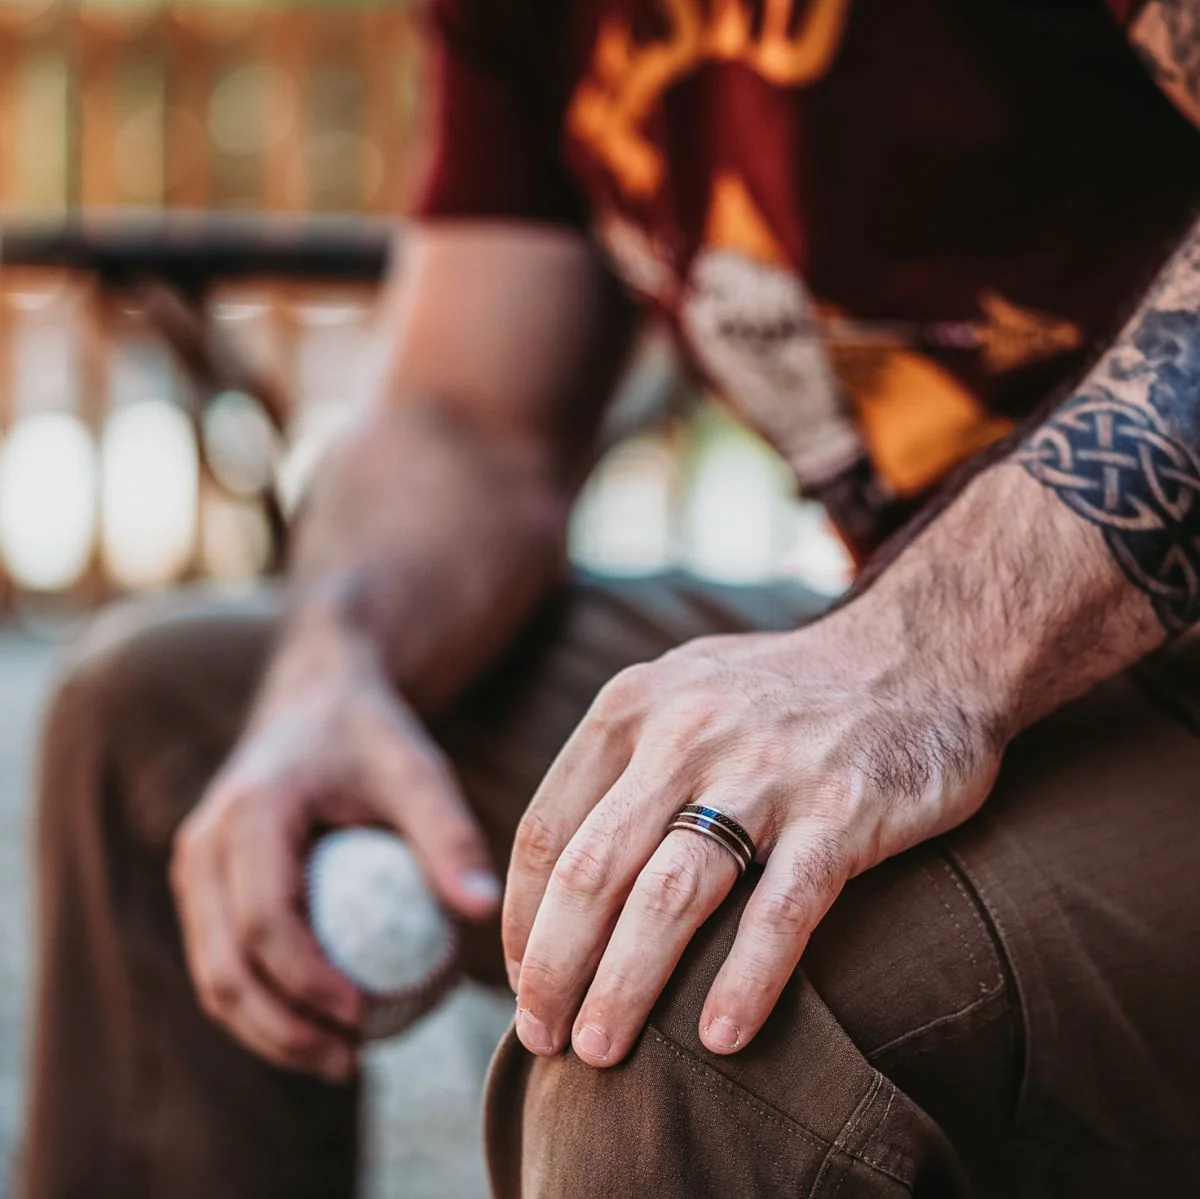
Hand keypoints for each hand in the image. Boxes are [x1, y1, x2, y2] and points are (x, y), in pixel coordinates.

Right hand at [171, 654, 499, 1081]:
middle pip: (226, 965)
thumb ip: (448, 836)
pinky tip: (323, 1023)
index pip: (266, 920)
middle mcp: (205, 843)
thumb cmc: (373, 736)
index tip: (368, 1015)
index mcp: (251, 812)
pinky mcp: (204, 885)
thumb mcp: (417, 770)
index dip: (309, 982)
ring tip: (342, 1058)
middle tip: (352, 1060)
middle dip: (283, 1029)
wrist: (317, 700)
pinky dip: (263, 1004)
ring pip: (213, 974)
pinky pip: (222, 959)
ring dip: (268, 1030)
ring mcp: (195, 867)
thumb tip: (484, 913)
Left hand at [502, 605, 1002, 1065]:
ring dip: (624, 985)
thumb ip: (620, 761)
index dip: (524, 919)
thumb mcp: (683, 692)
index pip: (548, 830)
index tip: (523, 982)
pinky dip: (746, 980)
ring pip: (671, 895)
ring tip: (599, 1053)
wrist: (918, 651)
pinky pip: (781, 909)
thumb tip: (557, 871)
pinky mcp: (843, 808)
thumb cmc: (784, 690)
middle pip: (593, 870)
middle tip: (541, 1039)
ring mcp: (766, 768)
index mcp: (634, 706)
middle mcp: (687, 731)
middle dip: (555, 967)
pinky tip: (720, 1039)